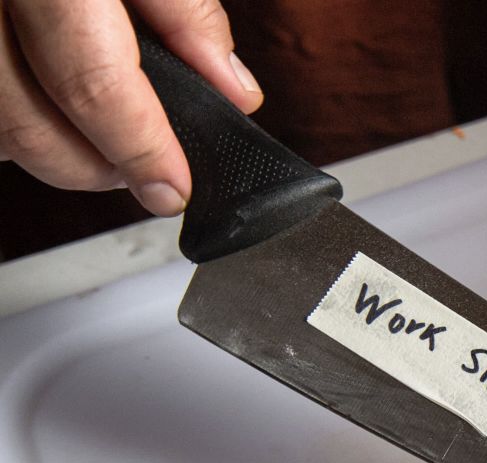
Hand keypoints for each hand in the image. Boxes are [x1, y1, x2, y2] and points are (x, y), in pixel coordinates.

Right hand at [0, 0, 261, 215]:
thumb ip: (184, 13)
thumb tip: (234, 90)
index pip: (94, 88)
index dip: (142, 153)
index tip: (173, 191)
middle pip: (32, 130)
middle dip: (99, 171)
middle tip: (149, 173)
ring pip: (1, 135)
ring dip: (56, 153)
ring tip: (106, 143)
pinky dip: (22, 125)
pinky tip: (55, 115)